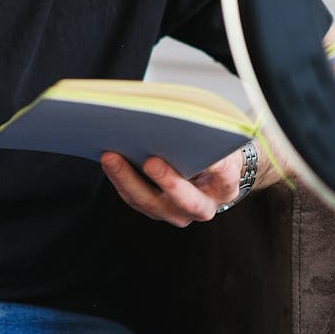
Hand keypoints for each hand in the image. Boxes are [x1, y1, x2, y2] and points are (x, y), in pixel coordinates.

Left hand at [100, 148, 245, 227]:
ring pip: (151, 203)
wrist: (208, 174)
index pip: (224, 175)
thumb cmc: (212, 150)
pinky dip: (120, 180)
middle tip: (151, 161)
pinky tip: (109, 160)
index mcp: (225, 185)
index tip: (205, 153)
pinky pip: (135, 199)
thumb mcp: (217, 140)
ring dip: (128, 179)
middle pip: (185, 200)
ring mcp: (178, 213)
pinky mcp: (155, 210)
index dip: (216, 165)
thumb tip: (176, 120)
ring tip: (112, 156)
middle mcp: (204, 206)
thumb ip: (206, 134)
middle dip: (167, 180)